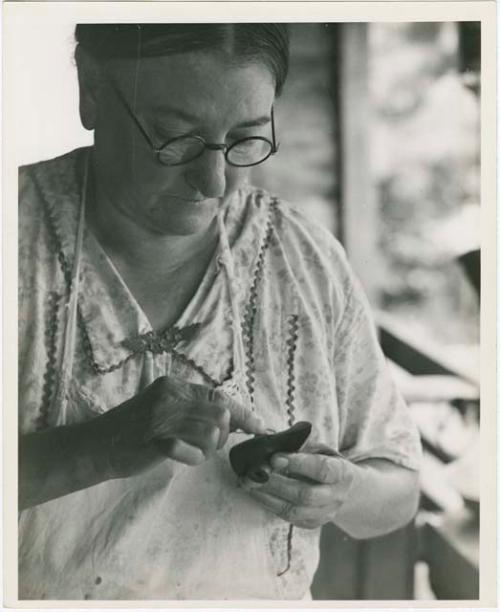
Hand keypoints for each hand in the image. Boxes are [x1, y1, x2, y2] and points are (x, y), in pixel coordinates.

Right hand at [99, 375, 264, 478]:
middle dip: (223, 435)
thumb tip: (232, 420)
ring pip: (211, 432)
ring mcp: (162, 417)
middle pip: (220, 413)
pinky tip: (182, 458)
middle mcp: (171, 396)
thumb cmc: (133, 430)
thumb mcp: (163, 409)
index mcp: (174, 386)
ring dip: (209, 449)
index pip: (219, 396)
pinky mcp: (155, 439)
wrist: (96, 445)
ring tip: (193, 453)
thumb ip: (192, 410)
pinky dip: (193, 458)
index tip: (259, 427)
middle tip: (209, 447)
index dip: (243, 414)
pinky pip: (191, 449)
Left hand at [241, 450, 355, 528]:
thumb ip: (300, 445)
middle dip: (277, 484)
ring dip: (268, 496)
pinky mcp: (311, 523)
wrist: (343, 489)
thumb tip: (270, 438)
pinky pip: (288, 517)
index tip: (275, 458)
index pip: (322, 470)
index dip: (299, 464)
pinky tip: (256, 493)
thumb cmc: (325, 462)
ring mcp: (324, 513)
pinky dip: (269, 505)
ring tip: (249, 483)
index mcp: (342, 472)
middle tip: (255, 473)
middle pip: (306, 495)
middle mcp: (336, 496)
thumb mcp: (320, 448)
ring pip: (294, 510)